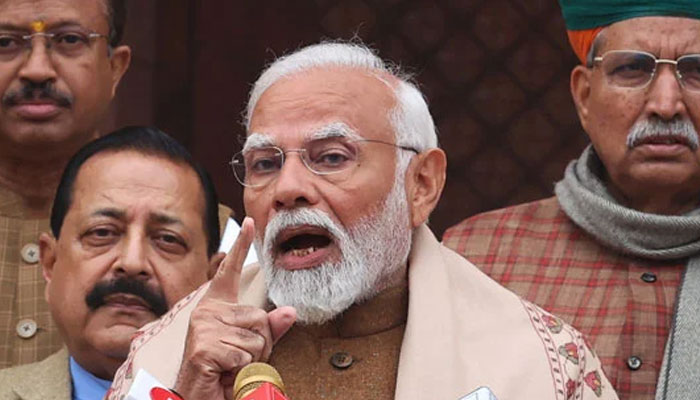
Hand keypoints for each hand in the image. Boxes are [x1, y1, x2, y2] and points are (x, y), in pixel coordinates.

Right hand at [174, 217, 295, 399]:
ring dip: (252, 358)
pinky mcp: (204, 347)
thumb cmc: (224, 372)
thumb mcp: (251, 347)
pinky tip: (225, 373)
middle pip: (259, 317)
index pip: (229, 271)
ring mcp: (203, 329)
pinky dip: (243, 369)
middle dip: (261, 344)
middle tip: (241, 358)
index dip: (240, 245)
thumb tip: (291, 311)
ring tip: (232, 367)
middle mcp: (206, 312)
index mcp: (216, 307)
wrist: (198, 396)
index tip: (249, 221)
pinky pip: (246, 354)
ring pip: (256, 337)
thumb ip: (270, 329)